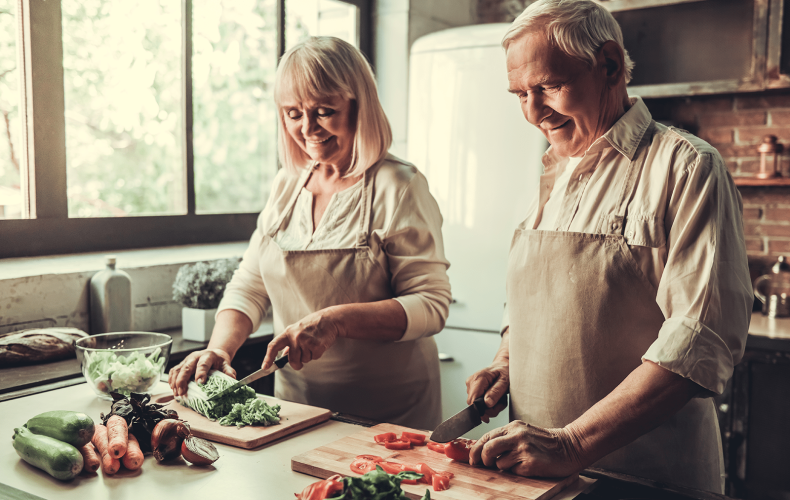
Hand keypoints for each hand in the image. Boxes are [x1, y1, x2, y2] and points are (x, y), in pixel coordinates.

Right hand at [168, 349, 234, 397]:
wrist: (214, 353)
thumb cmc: (219, 361)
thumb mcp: (226, 364)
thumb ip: (228, 371)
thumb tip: (232, 379)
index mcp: (208, 356)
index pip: (203, 364)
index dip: (201, 373)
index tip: (200, 383)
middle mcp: (196, 356)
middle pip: (187, 367)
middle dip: (183, 380)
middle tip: (182, 392)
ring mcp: (187, 360)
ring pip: (178, 369)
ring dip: (175, 382)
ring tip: (176, 393)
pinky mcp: (182, 363)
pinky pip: (173, 370)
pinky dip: (171, 379)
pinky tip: (172, 388)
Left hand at [262, 308, 342, 370]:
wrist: (329, 319)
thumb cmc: (313, 324)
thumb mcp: (297, 329)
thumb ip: (289, 342)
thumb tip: (284, 355)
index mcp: (288, 332)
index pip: (274, 345)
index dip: (268, 357)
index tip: (265, 367)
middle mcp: (295, 336)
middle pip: (292, 360)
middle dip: (297, 363)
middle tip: (302, 357)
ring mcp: (305, 341)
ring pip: (304, 360)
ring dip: (309, 356)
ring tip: (313, 343)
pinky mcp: (316, 345)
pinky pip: (314, 358)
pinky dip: (317, 354)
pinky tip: (319, 344)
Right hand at [465, 363, 508, 422]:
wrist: (503, 364)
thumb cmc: (505, 370)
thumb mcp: (505, 381)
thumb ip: (496, 392)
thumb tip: (487, 403)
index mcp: (478, 379)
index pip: (472, 401)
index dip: (480, 411)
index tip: (489, 416)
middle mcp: (471, 382)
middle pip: (475, 405)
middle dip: (489, 409)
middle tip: (501, 403)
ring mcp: (471, 386)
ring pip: (478, 405)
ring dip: (491, 406)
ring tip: (499, 398)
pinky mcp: (473, 389)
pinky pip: (479, 402)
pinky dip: (489, 403)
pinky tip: (495, 397)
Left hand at [469, 421, 583, 477]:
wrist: (570, 446)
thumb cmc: (546, 442)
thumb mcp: (524, 432)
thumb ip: (507, 438)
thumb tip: (485, 451)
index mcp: (514, 427)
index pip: (487, 436)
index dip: (475, 449)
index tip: (472, 459)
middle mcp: (517, 436)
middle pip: (488, 448)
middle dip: (483, 459)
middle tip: (485, 465)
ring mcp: (524, 449)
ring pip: (499, 463)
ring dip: (504, 467)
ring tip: (518, 463)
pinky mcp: (531, 463)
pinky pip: (513, 472)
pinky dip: (517, 472)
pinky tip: (528, 467)